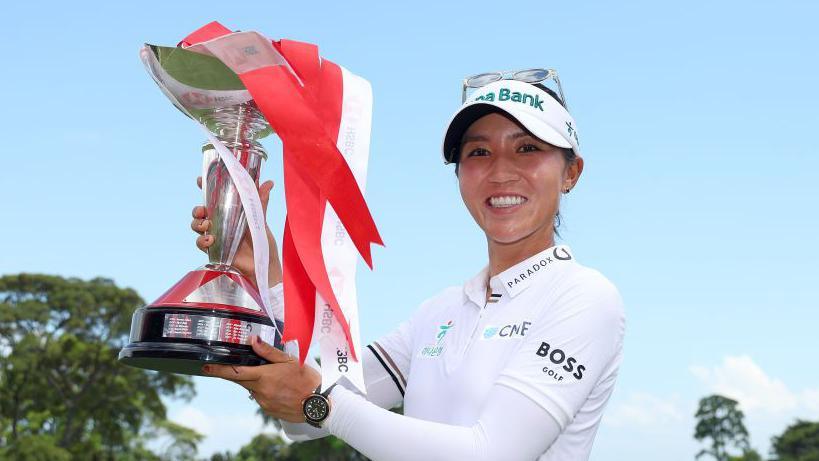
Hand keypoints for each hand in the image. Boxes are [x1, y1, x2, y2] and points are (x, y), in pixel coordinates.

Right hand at [191, 177, 282, 286]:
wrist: (263, 263)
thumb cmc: (262, 241)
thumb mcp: (260, 219)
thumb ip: (261, 202)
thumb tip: (270, 182)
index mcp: (229, 213)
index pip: (213, 198)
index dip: (204, 188)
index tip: (199, 180)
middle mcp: (219, 223)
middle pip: (200, 212)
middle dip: (196, 209)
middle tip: (202, 210)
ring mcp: (216, 236)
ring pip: (196, 226)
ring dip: (196, 224)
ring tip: (206, 226)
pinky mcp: (214, 250)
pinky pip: (200, 244)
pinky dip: (202, 241)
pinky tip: (211, 240)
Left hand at [202, 336, 320, 422]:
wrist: (318, 403)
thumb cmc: (307, 379)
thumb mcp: (289, 360)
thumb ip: (268, 351)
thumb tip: (252, 340)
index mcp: (264, 376)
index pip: (235, 372)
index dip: (219, 370)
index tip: (206, 368)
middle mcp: (260, 391)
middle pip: (240, 381)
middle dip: (234, 374)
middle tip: (229, 367)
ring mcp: (264, 402)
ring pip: (252, 389)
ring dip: (255, 382)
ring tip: (274, 378)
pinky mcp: (269, 410)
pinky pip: (261, 398)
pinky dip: (265, 392)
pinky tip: (279, 389)